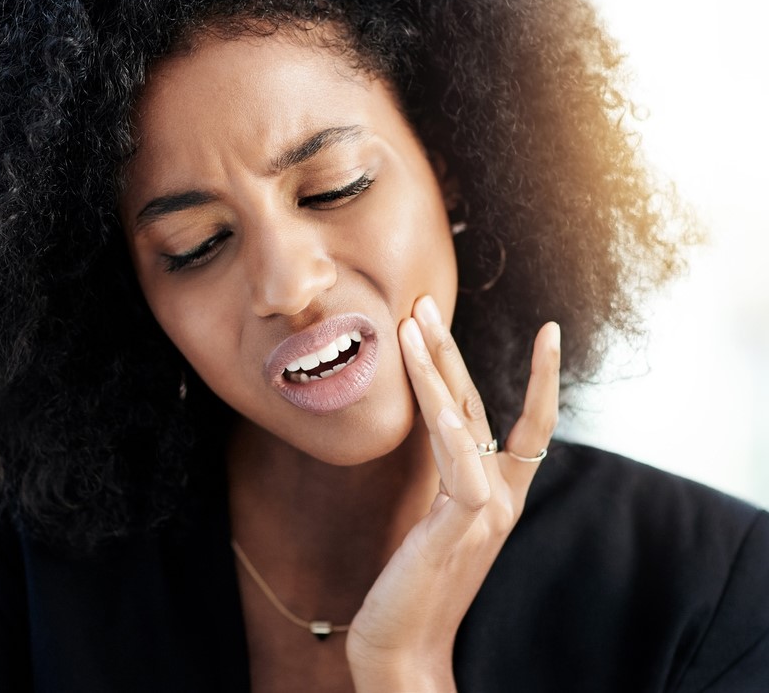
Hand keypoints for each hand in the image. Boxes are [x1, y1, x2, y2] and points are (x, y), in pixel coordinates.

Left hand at [346, 295, 559, 691]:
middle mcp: (499, 495)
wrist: (403, 646)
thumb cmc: (415, 582)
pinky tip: (429, 390)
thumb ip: (449, 474)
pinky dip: (446, 423)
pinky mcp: (463, 526)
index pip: (523, 421)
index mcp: (495, 491)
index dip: (538, 377)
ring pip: (464, 420)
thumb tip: (443, 427)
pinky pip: (459, 462)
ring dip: (436, 368)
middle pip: (479, 404)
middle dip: (452, 350)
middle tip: (424, 304)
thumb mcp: (436, 517)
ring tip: (410, 324)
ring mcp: (485, 510)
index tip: (546, 330)